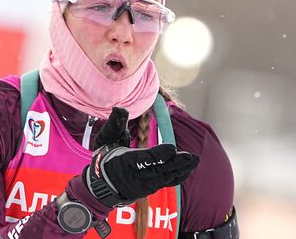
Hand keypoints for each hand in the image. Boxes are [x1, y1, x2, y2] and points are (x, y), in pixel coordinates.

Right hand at [85, 107, 199, 207]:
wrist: (101, 184)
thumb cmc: (104, 156)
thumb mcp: (106, 138)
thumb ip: (115, 124)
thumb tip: (120, 109)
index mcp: (124, 162)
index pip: (144, 159)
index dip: (158, 154)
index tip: (172, 148)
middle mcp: (136, 176)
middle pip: (158, 170)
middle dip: (175, 163)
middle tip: (190, 156)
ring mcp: (144, 184)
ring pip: (165, 177)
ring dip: (181, 169)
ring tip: (194, 159)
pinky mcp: (150, 187)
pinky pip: (166, 182)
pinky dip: (178, 175)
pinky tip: (188, 168)